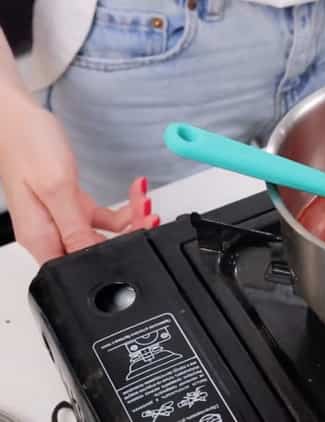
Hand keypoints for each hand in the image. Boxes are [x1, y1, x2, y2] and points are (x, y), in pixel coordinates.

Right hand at [0, 106, 158, 262]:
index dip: (108, 261)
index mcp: (39, 237)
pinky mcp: (70, 205)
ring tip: (144, 202)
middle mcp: (49, 233)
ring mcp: (61, 219)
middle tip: (148, 217)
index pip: (76, 266)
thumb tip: (87, 257)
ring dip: (131, 221)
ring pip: (104, 234)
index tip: (135, 243)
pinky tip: (135, 193)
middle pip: (95, 251)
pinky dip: (123, 209)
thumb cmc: (27, 144)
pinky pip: (103, 217)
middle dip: (128, 236)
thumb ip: (74, 226)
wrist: (17, 116)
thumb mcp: (55, 188)